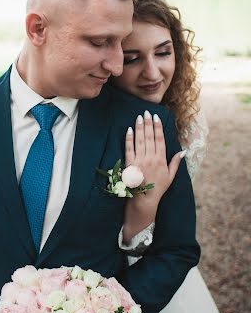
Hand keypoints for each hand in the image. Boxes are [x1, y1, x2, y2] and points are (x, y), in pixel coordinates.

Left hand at [122, 110, 184, 244]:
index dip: (158, 127)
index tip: (156, 117)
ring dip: (139, 128)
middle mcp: (151, 158)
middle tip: (146, 112)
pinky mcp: (130, 165)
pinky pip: (129, 149)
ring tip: (139, 117)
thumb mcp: (170, 176)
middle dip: (148, 123)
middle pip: (150, 137)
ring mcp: (140, 161)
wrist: (145, 200)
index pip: (160, 139)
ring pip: (140, 141)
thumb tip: (184, 151)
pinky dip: (129, 139)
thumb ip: (176, 162)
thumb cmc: (158, 188)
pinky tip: (129, 130)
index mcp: (161, 160)